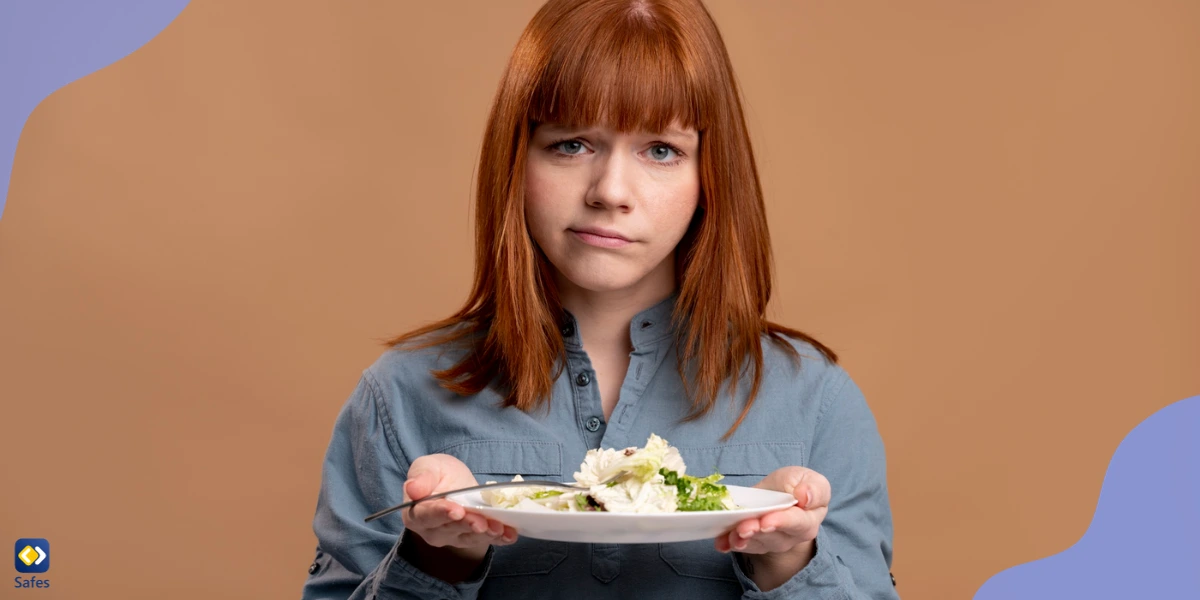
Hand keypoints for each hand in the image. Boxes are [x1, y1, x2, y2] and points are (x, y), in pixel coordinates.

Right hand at [401, 454, 518, 559]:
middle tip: (481, 523)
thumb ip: (421, 477)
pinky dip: (500, 538)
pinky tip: (510, 535)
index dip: (442, 513)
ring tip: (499, 528)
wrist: (450, 483)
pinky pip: (486, 540)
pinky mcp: (472, 537)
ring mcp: (453, 537)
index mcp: (417, 513)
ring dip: (486, 534)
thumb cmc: (435, 474)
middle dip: (468, 525)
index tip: (456, 510)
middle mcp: (433, 530)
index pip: (428, 515)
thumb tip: (412, 489)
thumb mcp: (427, 467)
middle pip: (452, 528)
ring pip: (470, 537)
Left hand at [715, 466, 829, 573]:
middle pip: (771, 536)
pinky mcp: (751, 541)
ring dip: (741, 539)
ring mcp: (769, 541)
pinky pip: (740, 545)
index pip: (796, 524)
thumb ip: (815, 489)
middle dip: (755, 532)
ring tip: (731, 535)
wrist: (783, 494)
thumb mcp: (812, 480)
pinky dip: (728, 543)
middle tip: (743, 528)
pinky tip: (720, 542)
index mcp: (807, 520)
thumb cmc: (798, 485)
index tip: (767, 521)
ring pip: (755, 543)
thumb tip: (805, 496)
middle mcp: (789, 536)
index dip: (781, 522)